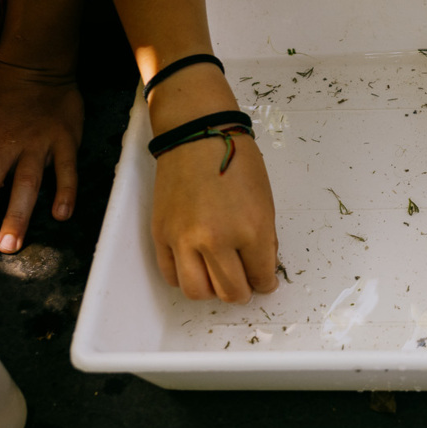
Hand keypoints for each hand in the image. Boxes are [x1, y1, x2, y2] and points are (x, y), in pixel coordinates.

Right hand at [148, 67, 279, 302]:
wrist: (197, 135)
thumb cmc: (236, 161)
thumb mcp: (264, 201)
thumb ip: (263, 240)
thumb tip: (260, 269)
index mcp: (250, 230)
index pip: (261, 277)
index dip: (265, 283)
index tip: (264, 281)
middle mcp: (216, 240)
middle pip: (230, 292)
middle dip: (242, 292)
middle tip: (244, 283)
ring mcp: (184, 240)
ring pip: (198, 292)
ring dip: (212, 291)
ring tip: (218, 278)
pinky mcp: (161, 235)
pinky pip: (171, 276)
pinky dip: (185, 279)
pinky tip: (196, 268)